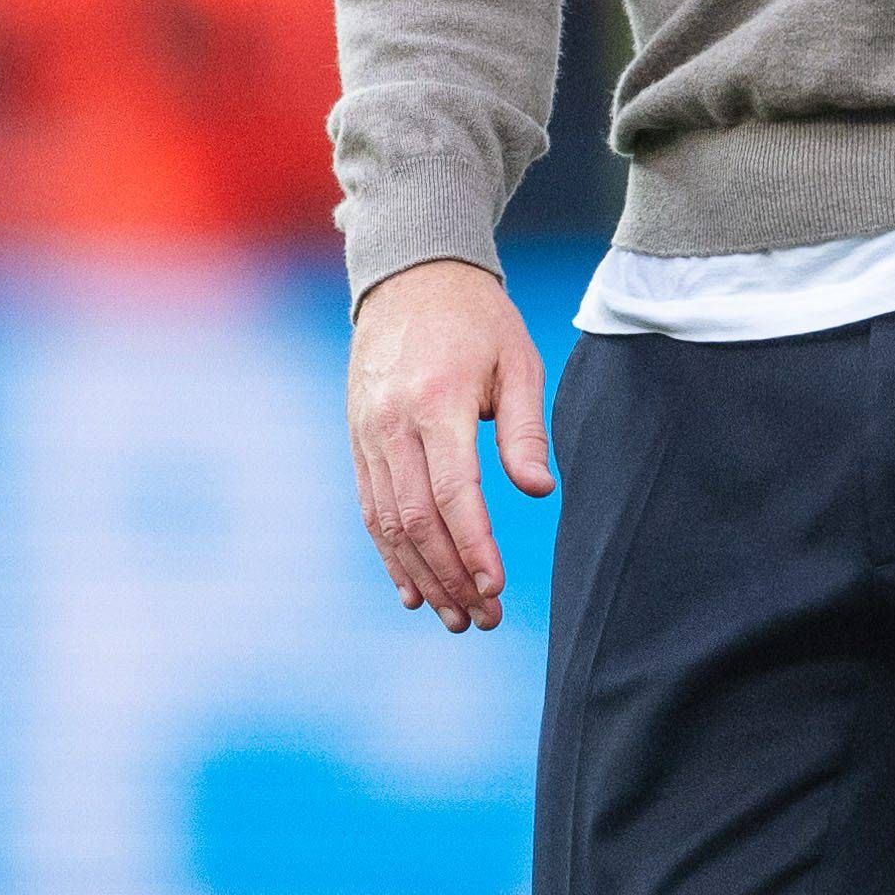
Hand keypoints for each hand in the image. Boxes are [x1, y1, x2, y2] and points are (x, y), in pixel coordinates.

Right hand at [346, 258, 553, 632]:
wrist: (410, 274)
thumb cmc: (477, 319)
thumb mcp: (518, 360)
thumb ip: (525, 430)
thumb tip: (537, 491)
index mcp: (437, 402)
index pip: (452, 493)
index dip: (472, 546)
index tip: (495, 586)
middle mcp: (392, 424)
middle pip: (414, 520)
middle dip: (449, 578)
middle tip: (484, 619)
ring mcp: (367, 433)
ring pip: (386, 523)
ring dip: (420, 577)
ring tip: (454, 618)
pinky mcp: (357, 439)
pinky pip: (370, 507)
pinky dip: (389, 554)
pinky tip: (412, 590)